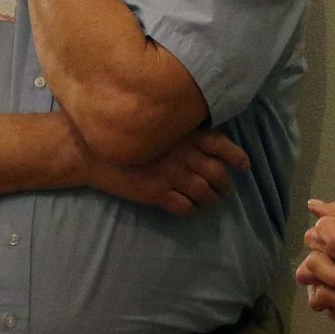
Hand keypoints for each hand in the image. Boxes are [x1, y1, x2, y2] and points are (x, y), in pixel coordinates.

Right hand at [85, 126, 250, 215]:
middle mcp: (183, 154)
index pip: (221, 145)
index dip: (236, 157)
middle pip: (217, 174)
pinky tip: (187, 208)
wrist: (90, 151)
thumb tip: (198, 140)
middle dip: (225, 185)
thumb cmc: (121, 134)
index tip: (244, 166)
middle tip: (224, 190)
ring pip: (205, 194)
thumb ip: (176, 130)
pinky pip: (184, 207)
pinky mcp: (157, 194)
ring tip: (209, 202)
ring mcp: (171, 175)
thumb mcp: (152, 124)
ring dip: (211, 200)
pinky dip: (191, 210)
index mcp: (183, 134)